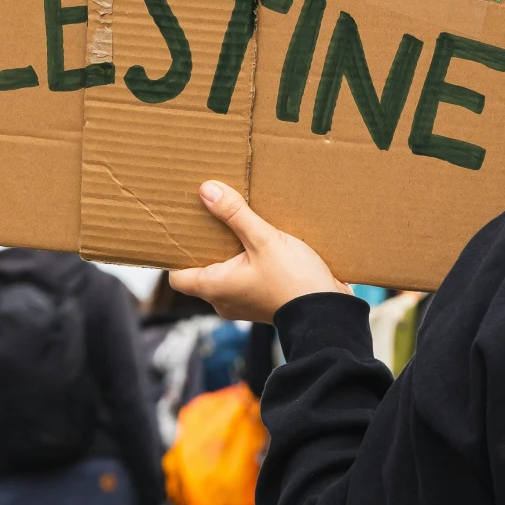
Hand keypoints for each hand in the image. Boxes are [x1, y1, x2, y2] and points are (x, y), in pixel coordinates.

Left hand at [170, 181, 349, 323]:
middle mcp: (224, 300)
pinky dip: (247, 262)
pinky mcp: (262, 301)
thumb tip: (207, 191)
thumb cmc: (294, 282)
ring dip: (229, 253)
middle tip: (210, 220)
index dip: (176, 255)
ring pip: (224, 275)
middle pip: (200, 272)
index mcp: (215, 288)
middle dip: (205, 247)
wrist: (329, 313)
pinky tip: (261, 243)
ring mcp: (243, 303)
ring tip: (237, 227)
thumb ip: (234, 214)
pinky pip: (244, 279)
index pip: (177, 277)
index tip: (182, 232)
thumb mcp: (264, 240)